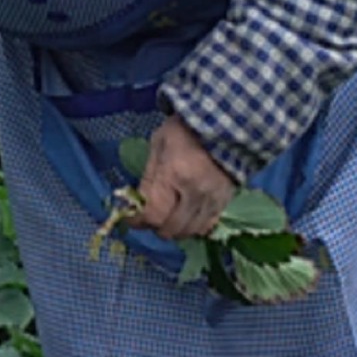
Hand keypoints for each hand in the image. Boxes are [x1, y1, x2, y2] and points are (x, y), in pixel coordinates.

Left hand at [134, 118, 238, 240]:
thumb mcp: (159, 145)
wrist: (226, 124)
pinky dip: (193, 227)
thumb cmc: (186, 130)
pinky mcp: (224, 202)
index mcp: (174, 175)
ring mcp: (212, 200)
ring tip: (167, 217)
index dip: (137, 221)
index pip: (152, 215)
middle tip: (149, 216)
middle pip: (170, 229)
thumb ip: (149, 177)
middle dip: (154, 226)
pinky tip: (186, 216)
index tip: (131, 218)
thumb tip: (139, 202)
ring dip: (174, 229)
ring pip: (189, 232)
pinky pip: (207, 227)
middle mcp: (194, 193)